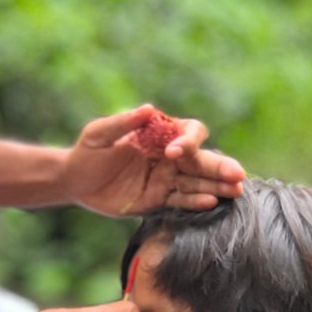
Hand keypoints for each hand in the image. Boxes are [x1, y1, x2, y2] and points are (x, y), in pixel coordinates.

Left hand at [62, 104, 245, 214]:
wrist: (75, 182)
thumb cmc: (87, 152)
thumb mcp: (98, 135)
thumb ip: (122, 123)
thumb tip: (149, 109)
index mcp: (160, 135)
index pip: (188, 133)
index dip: (189, 140)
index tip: (175, 151)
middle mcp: (169, 157)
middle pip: (201, 160)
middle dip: (219, 166)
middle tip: (236, 175)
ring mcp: (166, 179)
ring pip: (198, 182)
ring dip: (217, 186)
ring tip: (235, 191)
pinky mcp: (158, 200)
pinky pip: (181, 201)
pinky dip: (196, 201)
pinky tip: (211, 202)